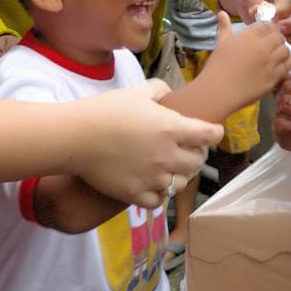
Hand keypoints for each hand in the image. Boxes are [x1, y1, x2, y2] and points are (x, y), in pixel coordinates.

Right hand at [73, 80, 222, 207]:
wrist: (76, 136)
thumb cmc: (107, 110)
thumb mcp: (138, 91)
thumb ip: (161, 90)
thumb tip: (170, 96)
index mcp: (172, 128)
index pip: (209, 135)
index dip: (214, 133)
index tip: (211, 132)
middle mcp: (167, 156)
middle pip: (198, 163)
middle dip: (197, 155)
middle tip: (187, 149)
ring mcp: (151, 178)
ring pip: (180, 184)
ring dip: (179, 175)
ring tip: (168, 167)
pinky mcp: (134, 194)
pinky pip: (158, 200)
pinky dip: (158, 193)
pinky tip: (151, 183)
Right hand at [202, 13, 290, 111]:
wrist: (219, 90)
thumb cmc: (217, 65)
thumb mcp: (221, 43)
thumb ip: (224, 27)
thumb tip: (221, 12)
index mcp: (249, 36)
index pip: (267, 25)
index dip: (268, 28)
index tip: (266, 33)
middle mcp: (262, 46)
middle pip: (279, 36)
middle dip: (277, 38)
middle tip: (272, 45)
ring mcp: (270, 62)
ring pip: (286, 50)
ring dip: (283, 51)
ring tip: (277, 55)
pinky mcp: (274, 77)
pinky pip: (288, 66)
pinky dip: (287, 64)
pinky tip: (281, 66)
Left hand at [256, 0, 290, 40]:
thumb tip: (256, 13)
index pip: (287, 3)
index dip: (276, 14)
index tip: (263, 20)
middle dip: (287, 27)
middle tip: (272, 33)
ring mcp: (289, 15)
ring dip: (282, 36)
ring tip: (267, 39)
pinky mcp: (282, 26)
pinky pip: (284, 36)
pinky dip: (277, 41)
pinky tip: (265, 42)